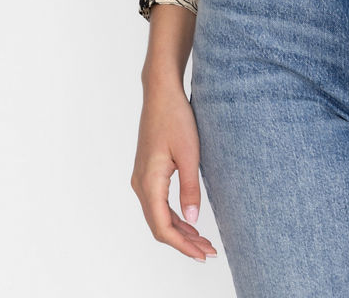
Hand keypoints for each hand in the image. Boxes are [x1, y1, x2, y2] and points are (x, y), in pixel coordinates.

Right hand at [131, 78, 217, 262]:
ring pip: (158, 216)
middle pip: (159, 226)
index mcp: (149, 182)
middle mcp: (141, 184)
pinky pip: (158, 204)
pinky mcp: (148, 173)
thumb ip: (190, 189)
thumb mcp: (189, 154)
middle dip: (184, 242)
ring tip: (202, 241)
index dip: (183, 245)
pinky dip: (174, 217)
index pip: (163, 227)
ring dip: (179, 231)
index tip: (202, 254)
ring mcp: (142, 179)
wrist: (161, 93)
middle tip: (208, 252)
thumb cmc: (175, 118)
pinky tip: (190, 221)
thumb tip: (192, 220)